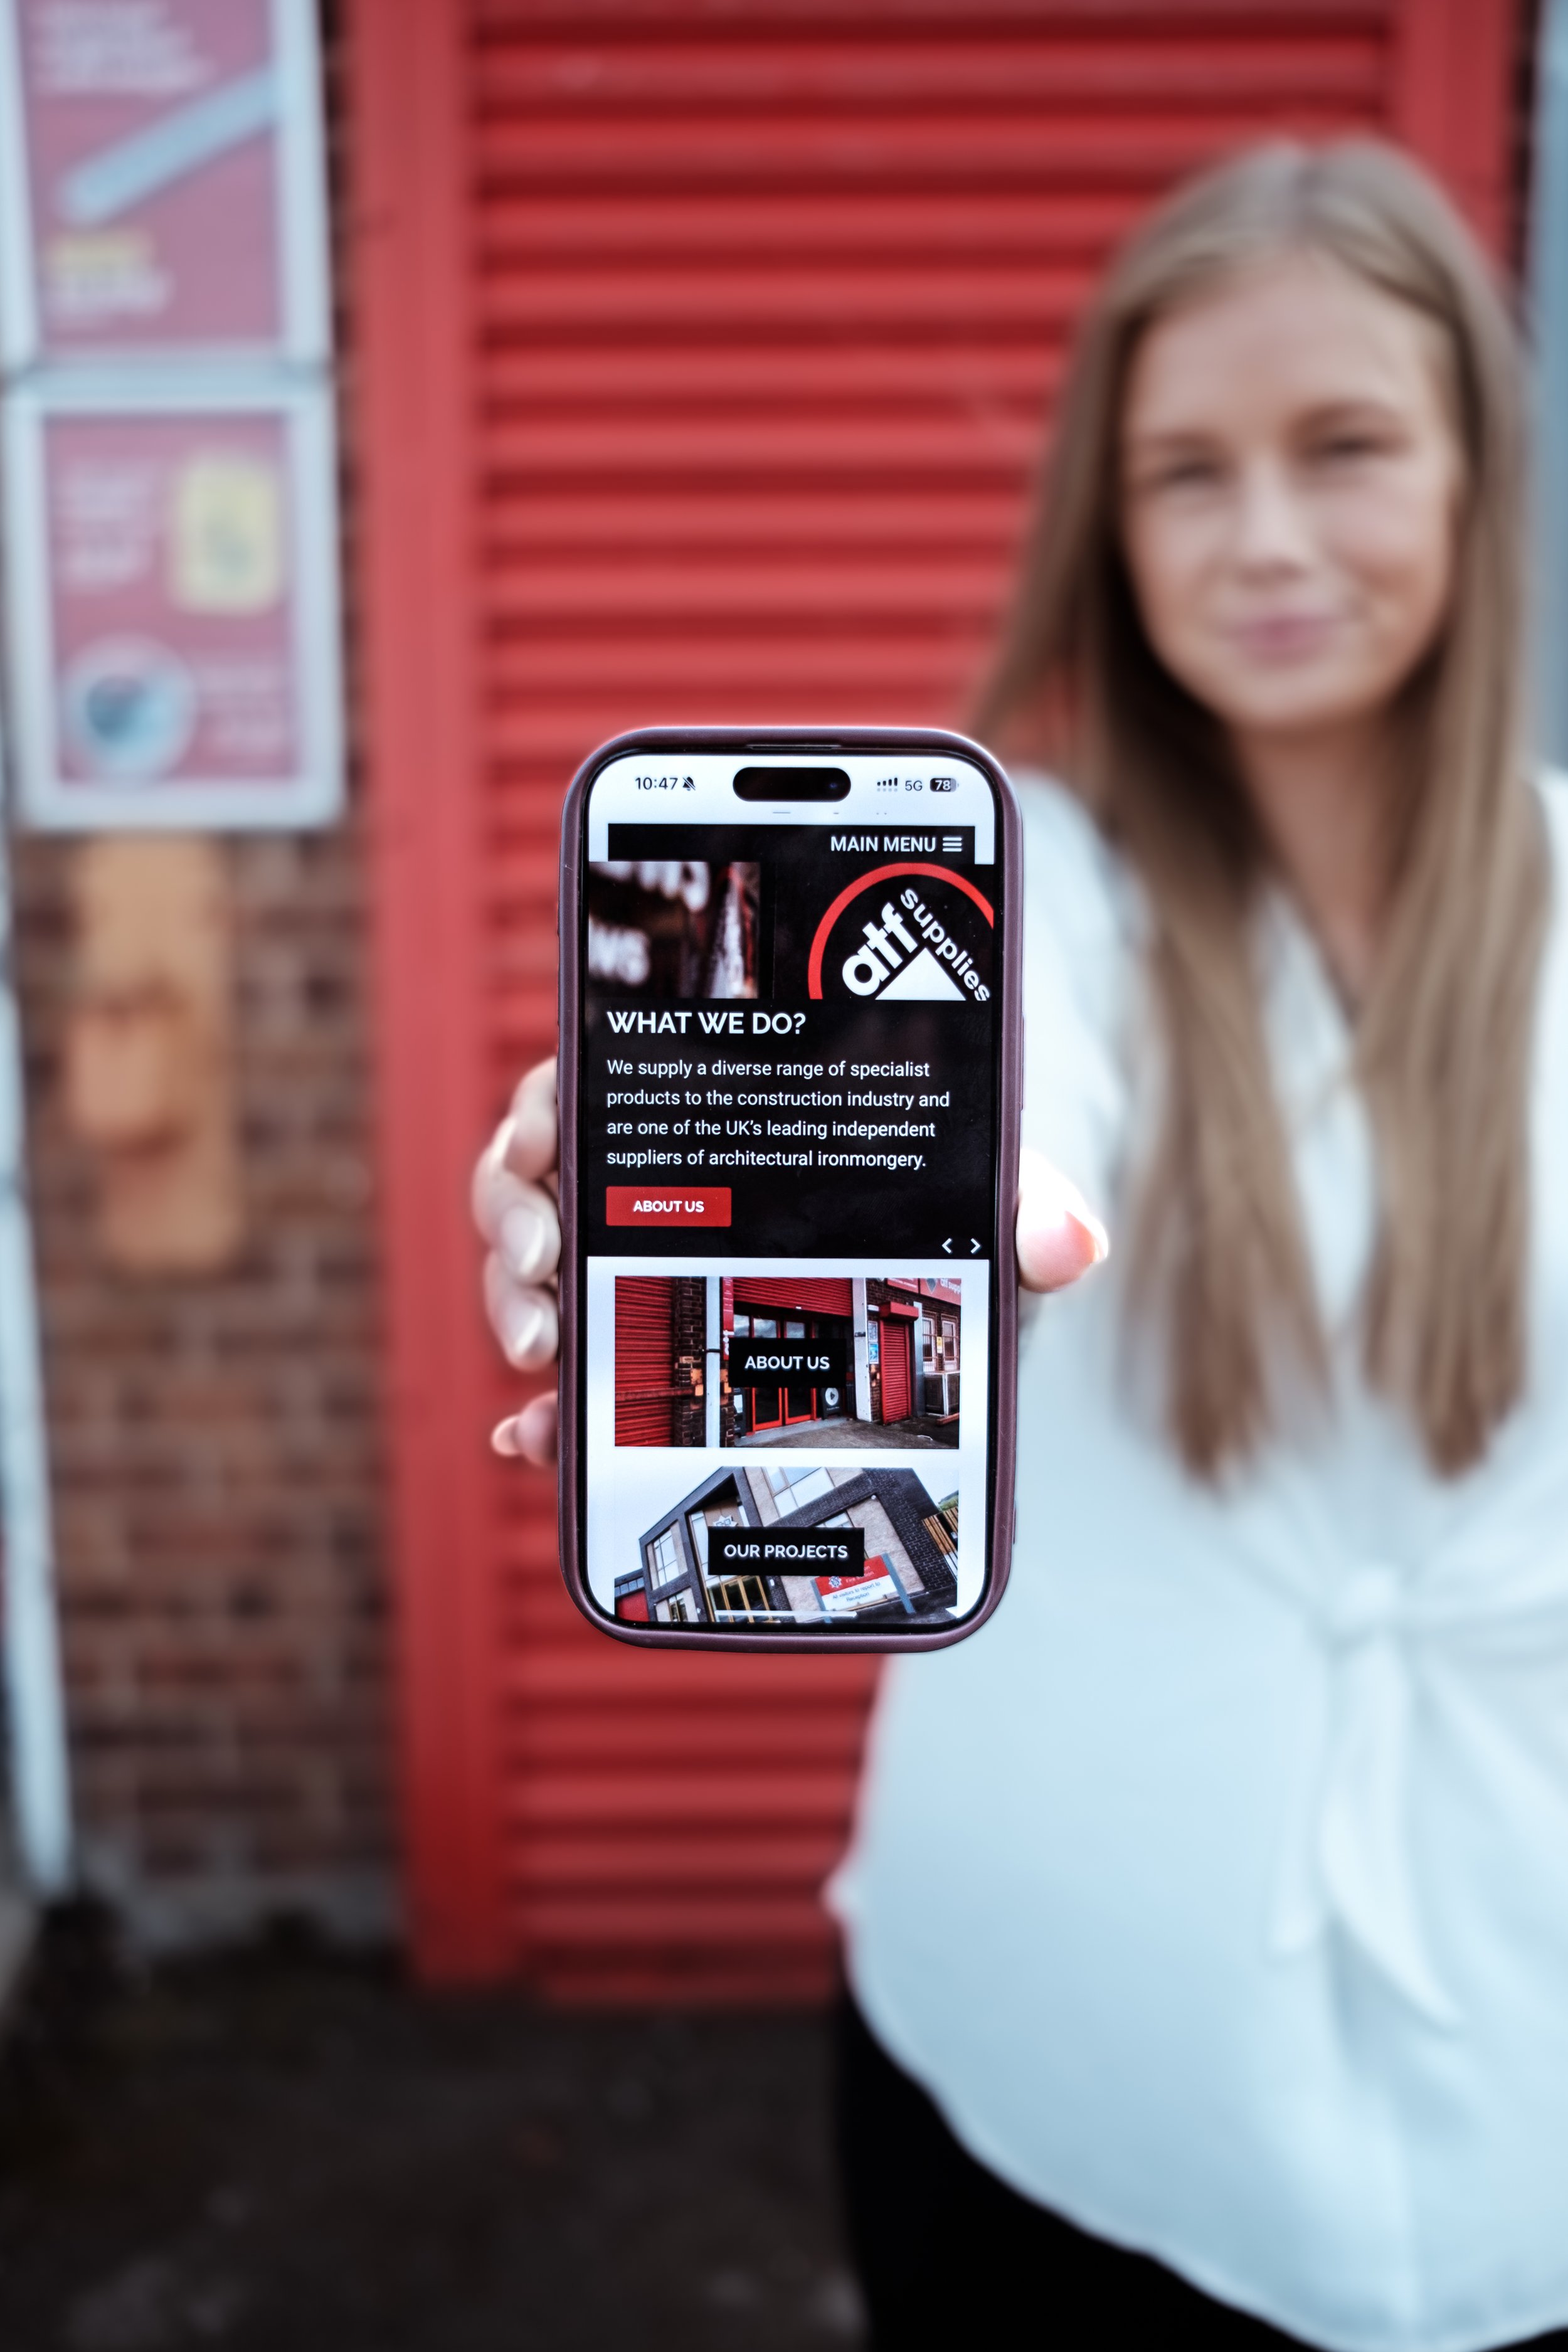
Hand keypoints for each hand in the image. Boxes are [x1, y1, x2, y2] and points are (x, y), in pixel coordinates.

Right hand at [474, 1062, 1108, 1467]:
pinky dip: (542, 1412)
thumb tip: (1071, 1242)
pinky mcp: (629, 1353)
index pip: (599, 1079)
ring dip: (517, 1308)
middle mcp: (644, 1182)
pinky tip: (537, 1441)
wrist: (934, 1307)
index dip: (549, 1104)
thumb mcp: (973, 1207)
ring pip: (531, 1273)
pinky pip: (561, 1376)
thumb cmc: (936, 1223)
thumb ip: (1020, 1206)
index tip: (542, 1136)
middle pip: (538, 1178)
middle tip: (542, 1263)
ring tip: (545, 1359)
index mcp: (706, 1113)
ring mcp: (623, 1269)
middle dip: (515, 1221)